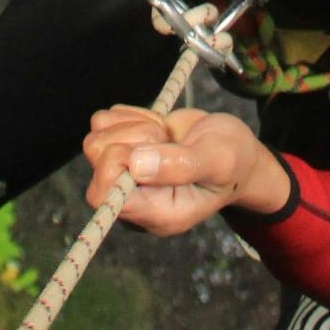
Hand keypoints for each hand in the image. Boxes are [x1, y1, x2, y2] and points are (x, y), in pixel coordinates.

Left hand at [81, 104, 289, 235]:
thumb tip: (135, 165)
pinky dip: (130, 116)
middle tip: (166, 140)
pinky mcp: (120, 147)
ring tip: (164, 137)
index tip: (149, 149)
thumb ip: (182, 166)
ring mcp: (124, 173)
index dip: (117, 166)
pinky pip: (104, 121)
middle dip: (132, 137)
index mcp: (157, 213)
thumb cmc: (232, 160)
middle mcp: (134, 197)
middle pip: (97, 160)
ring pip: (96, 137)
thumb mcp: (219, 161)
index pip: (105, 196)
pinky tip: (157, 128)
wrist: (231, 146)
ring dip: (133, 126)